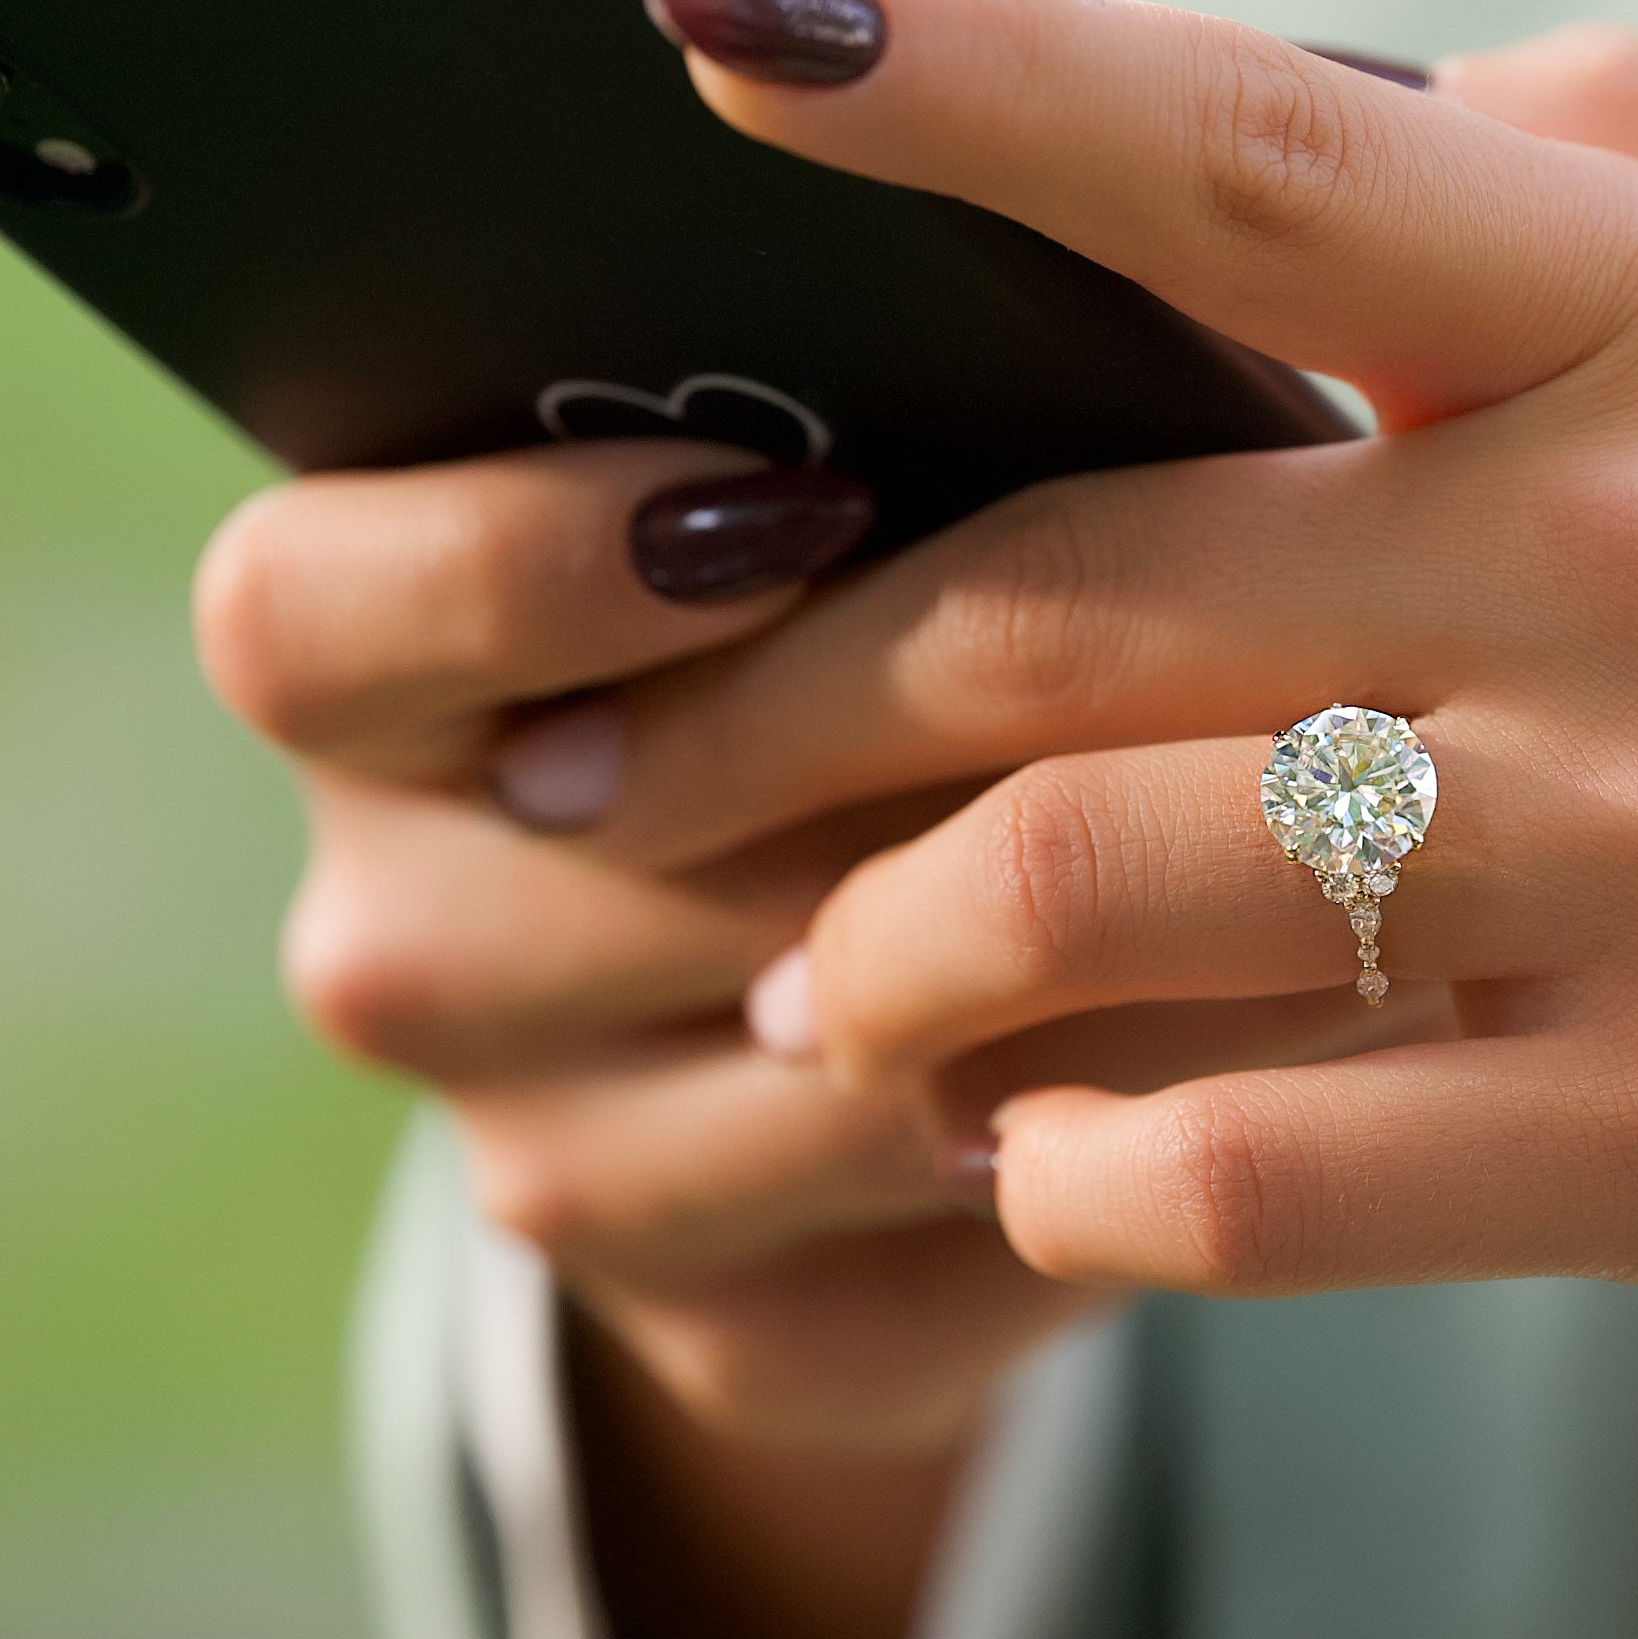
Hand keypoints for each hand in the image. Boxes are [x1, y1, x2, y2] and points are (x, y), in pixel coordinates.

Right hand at [193, 435, 1433, 1638]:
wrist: (941, 990)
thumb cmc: (914, 635)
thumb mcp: (862, 501)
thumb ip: (855, 419)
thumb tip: (981, 301)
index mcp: (374, 693)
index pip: (308, 620)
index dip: (524, 562)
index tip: (788, 506)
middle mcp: (409, 943)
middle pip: (588, 882)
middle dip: (893, 788)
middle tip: (1166, 682)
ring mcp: (554, 1167)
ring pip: (817, 1081)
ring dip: (1084, 966)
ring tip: (1326, 843)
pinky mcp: (743, 1337)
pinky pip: (952, 1248)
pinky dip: (1143, 1132)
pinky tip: (1300, 1027)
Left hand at [607, 0, 1637, 1374]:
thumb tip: (1397, 80)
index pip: (1255, 153)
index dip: (961, 78)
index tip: (719, 41)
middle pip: (1068, 596)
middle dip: (771, 686)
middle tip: (611, 748)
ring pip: (1111, 889)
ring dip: (894, 961)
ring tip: (808, 996)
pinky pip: (1273, 1167)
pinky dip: (1090, 1181)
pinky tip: (1046, 1179)